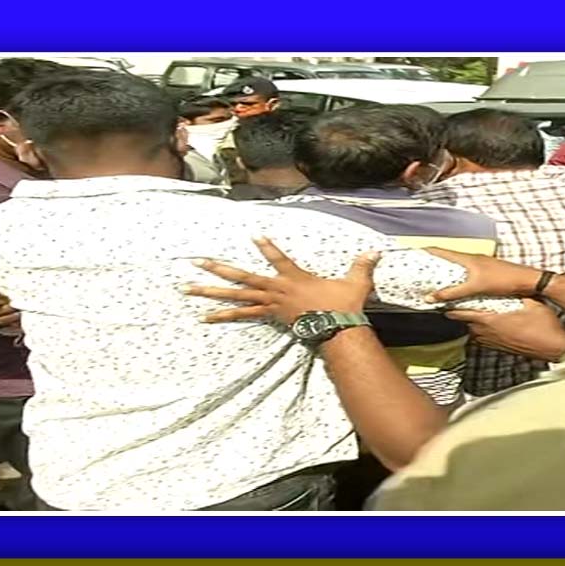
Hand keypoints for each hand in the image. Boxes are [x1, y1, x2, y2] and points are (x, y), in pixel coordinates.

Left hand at [185, 237, 379, 324]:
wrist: (337, 329)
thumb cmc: (343, 306)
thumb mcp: (354, 283)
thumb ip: (361, 266)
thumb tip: (376, 251)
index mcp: (295, 277)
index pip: (278, 257)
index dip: (267, 247)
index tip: (254, 236)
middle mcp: (277, 288)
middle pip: (243, 276)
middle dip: (218, 269)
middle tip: (196, 262)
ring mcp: (270, 304)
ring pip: (236, 295)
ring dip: (211, 291)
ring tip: (189, 288)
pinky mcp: (269, 317)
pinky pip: (242, 315)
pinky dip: (224, 315)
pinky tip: (205, 316)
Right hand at [424, 248, 542, 302]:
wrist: (526, 281)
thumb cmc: (503, 280)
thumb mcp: (475, 287)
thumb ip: (453, 293)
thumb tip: (431, 298)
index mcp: (468, 258)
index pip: (442, 251)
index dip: (427, 251)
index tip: (414, 252)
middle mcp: (473, 258)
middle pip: (448, 258)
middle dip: (434, 262)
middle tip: (420, 268)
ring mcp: (480, 265)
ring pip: (458, 266)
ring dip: (446, 271)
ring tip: (434, 279)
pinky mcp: (486, 273)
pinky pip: (466, 273)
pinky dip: (457, 278)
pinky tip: (456, 288)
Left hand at [444, 298, 564, 361]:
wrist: (554, 348)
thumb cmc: (544, 326)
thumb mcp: (531, 301)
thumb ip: (516, 292)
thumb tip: (510, 284)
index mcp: (490, 319)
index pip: (460, 312)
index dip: (448, 306)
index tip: (441, 299)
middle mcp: (486, 333)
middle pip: (463, 321)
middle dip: (457, 312)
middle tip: (453, 301)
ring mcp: (492, 342)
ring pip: (472, 330)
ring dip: (469, 321)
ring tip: (468, 310)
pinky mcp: (498, 347)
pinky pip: (481, 337)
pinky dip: (479, 329)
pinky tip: (486, 323)